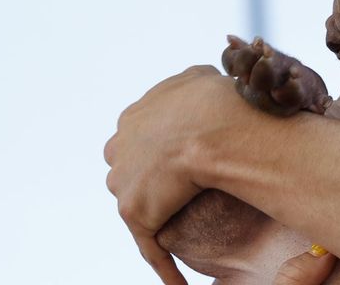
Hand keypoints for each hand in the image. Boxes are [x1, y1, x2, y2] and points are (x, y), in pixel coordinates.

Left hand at [104, 65, 250, 284]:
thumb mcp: (201, 76)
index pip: (144, 136)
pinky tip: (179, 284)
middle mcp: (120, 145)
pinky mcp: (134, 210)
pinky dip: (164, 265)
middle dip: (152, 179)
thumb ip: (192, 82)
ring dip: (160, 214)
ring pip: (139, 203)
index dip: (166, 148)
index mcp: (134, 115)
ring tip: (188, 229)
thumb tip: (201, 82)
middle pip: (132, 170)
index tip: (188, 156)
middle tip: (188, 190)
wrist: (213, 125)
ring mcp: (123, 180)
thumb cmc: (218, 98)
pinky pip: (150, 244)